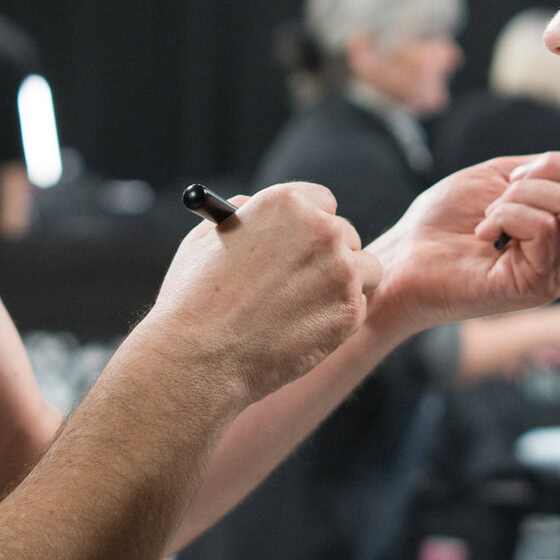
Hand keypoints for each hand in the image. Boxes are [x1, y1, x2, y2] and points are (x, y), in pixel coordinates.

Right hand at [132, 182, 381, 409]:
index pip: (322, 202)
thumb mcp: (208, 238)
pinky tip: (304, 330)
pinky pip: (359, 306)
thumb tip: (260, 212)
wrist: (200, 357)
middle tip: (310, 279)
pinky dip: (338, 318)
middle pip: (345, 234)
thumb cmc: (194, 299)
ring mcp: (341, 271)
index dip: (311, 223)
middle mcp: (321, 229)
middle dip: (330, 255)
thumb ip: (243, 217)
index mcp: (285, 203)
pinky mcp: (351, 311)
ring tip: (307, 307)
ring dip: (344, 284)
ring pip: (365, 269)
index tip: (304, 241)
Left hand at [365, 152, 559, 337]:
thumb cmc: (445, 220)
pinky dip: (508, 216)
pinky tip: (485, 233)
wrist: (405, 257)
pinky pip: (545, 228)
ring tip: (489, 217)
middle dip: (544, 173)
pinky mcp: (539, 286)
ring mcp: (558, 272)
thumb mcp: (504, 179)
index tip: (539, 171)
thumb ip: (550, 171)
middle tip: (503, 190)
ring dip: (520, 196)